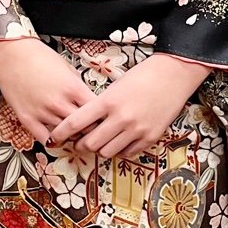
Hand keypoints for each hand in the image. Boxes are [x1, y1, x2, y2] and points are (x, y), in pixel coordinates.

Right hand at [0, 36, 96, 143]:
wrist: (11, 53)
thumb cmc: (39, 56)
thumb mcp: (67, 68)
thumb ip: (78, 87)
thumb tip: (87, 102)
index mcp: (73, 88)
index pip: (97, 112)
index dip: (101, 117)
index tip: (101, 119)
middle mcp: (59, 103)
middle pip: (85, 127)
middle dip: (90, 129)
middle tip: (91, 131)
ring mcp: (43, 112)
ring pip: (66, 135)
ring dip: (72, 136)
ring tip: (75, 134)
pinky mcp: (27, 119)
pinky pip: (45, 139)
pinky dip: (53, 141)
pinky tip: (56, 138)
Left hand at [47, 51, 209, 159]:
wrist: (173, 75)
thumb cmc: (143, 76)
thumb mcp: (115, 87)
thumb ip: (100, 107)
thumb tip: (84, 124)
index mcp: (108, 101)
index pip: (76, 122)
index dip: (61, 133)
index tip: (53, 138)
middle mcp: (120, 118)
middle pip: (89, 143)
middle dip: (82, 144)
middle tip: (81, 140)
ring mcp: (136, 130)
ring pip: (106, 152)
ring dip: (100, 148)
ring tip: (102, 140)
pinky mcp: (150, 137)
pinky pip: (127, 153)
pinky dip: (119, 150)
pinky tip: (120, 140)